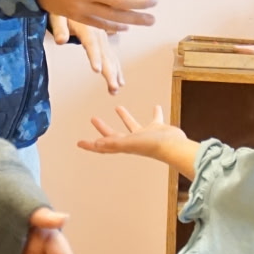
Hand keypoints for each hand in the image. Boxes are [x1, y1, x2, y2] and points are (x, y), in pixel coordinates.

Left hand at [49, 14, 122, 93]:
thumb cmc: (61, 7)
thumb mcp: (57, 14)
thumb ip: (59, 27)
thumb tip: (60, 41)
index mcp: (86, 25)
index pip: (91, 43)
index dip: (94, 57)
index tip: (98, 70)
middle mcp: (98, 31)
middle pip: (104, 53)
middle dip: (110, 71)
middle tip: (113, 87)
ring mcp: (103, 36)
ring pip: (110, 56)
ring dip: (114, 73)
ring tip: (115, 89)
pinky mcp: (104, 40)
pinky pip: (111, 56)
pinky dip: (116, 69)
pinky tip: (120, 81)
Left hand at [79, 103, 199, 177]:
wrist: (174, 146)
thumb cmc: (153, 146)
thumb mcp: (130, 142)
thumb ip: (114, 143)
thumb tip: (96, 144)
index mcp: (124, 145)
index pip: (103, 146)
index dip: (90, 145)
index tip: (79, 143)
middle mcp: (133, 141)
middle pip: (113, 135)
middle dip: (103, 127)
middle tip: (93, 118)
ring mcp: (146, 135)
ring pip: (132, 124)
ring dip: (124, 117)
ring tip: (117, 107)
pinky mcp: (158, 128)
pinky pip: (155, 118)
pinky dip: (155, 113)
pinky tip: (155, 106)